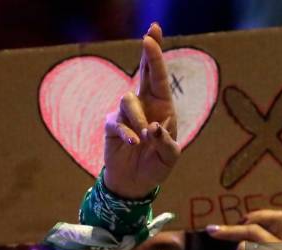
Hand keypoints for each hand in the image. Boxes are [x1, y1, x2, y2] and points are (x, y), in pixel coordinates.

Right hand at [104, 23, 178, 198]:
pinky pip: (116, 122)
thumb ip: (166, 143)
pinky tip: (134, 143)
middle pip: (144, 73)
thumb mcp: (169, 158)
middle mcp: (144, 105)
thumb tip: (155, 127)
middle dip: (149, 54)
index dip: (156, 57)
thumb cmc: (156, 166)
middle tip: (150, 34)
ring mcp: (126, 114)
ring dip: (139, 119)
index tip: (152, 36)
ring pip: (128, 100)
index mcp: (162, 108)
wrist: (135, 183)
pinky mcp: (111, 125)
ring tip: (145, 139)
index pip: (159, 78)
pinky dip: (127, 132)